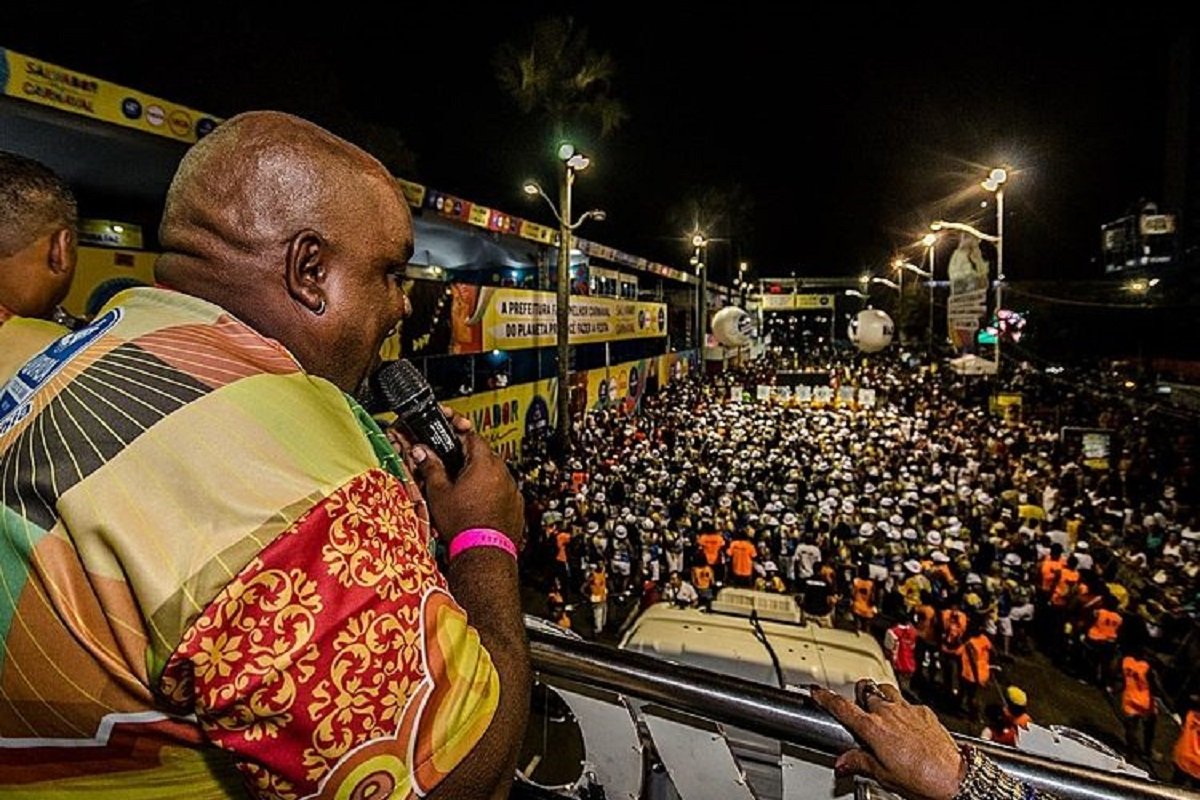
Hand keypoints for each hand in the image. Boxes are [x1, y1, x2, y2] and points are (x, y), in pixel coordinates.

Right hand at [404, 407, 524, 548]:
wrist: (483, 553)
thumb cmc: (462, 524)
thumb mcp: (439, 493)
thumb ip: (431, 467)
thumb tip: (422, 452)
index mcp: (484, 463)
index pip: (472, 436)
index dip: (458, 434)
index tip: (450, 436)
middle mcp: (502, 473)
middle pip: (484, 455)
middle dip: (468, 458)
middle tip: (453, 467)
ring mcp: (512, 489)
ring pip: (495, 474)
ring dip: (481, 477)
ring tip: (464, 491)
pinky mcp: (517, 505)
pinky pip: (503, 491)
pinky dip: (492, 493)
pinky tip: (478, 505)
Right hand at [811, 680, 964, 799]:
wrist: (954, 778)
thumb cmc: (922, 779)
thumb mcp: (883, 775)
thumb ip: (860, 762)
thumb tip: (844, 762)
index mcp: (873, 728)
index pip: (842, 707)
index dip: (826, 697)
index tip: (818, 692)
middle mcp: (889, 712)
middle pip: (865, 689)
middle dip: (858, 695)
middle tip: (858, 708)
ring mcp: (908, 710)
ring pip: (886, 689)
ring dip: (880, 696)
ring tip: (880, 710)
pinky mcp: (925, 712)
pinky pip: (909, 703)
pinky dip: (903, 710)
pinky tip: (907, 725)